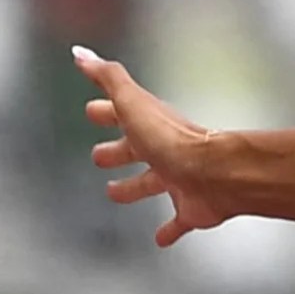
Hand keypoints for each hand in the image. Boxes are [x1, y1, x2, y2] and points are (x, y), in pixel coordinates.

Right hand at [74, 48, 239, 245]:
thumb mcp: (132, 102)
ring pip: (151, 183)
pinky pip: (177, 220)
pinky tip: (159, 239)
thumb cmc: (172, 140)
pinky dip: (169, 230)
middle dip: (116, 151)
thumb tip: (81, 54)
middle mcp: (164, 149)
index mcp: (149, 124)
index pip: (124, 113)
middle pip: (135, 149)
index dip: (107, 112)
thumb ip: (108, 77)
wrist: (214, 172)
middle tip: (98, 157)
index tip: (92, 111)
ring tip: (115, 193)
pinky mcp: (190, 207)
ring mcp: (178, 179)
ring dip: (133, 188)